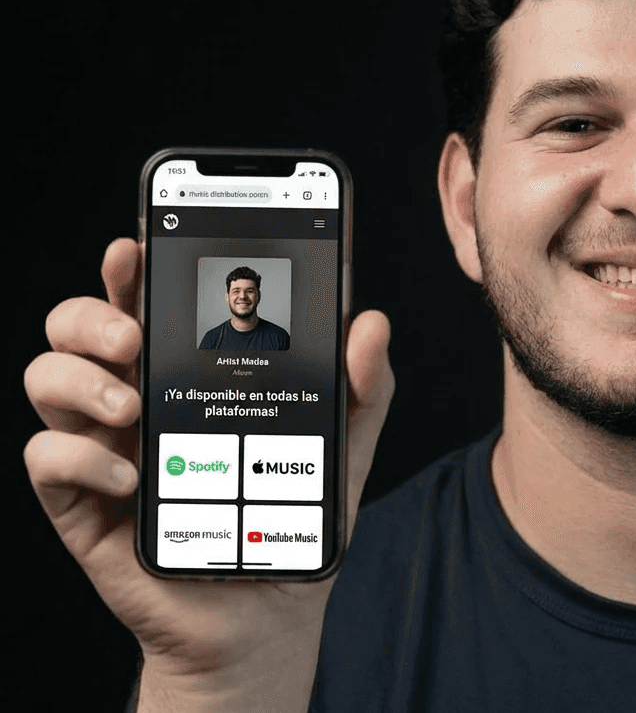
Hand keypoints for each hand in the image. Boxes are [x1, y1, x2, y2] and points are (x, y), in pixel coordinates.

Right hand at [23, 238, 393, 710]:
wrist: (266, 612)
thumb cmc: (293, 516)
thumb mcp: (343, 446)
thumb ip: (361, 386)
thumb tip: (369, 322)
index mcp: (190, 370)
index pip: (150, 298)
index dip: (134, 264)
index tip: (140, 242)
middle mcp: (137, 395)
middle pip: (78, 324)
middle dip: (93, 312)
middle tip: (134, 334)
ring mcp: (105, 446)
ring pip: (47, 377)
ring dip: (82, 380)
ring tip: (137, 406)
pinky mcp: (84, 503)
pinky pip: (48, 458)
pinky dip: (82, 459)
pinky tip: (135, 479)